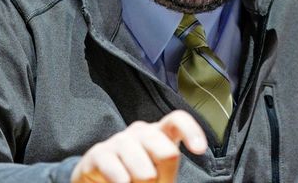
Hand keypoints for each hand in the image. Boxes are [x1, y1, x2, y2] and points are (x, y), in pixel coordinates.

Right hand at [71, 110, 206, 182]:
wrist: (98, 177)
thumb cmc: (136, 175)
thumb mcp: (158, 173)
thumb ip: (167, 173)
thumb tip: (168, 176)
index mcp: (160, 133)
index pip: (178, 120)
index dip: (191, 131)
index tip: (200, 150)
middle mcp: (141, 132)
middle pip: (167, 153)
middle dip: (164, 179)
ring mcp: (119, 140)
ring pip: (145, 172)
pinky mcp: (99, 153)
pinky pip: (118, 173)